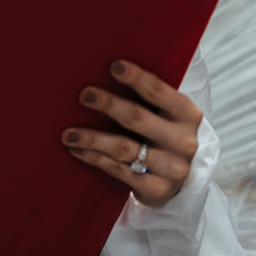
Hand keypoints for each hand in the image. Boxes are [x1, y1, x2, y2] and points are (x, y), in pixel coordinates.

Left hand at [62, 60, 202, 207]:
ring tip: (68, 133)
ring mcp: (171, 168)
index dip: (136, 78)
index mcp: (187, 114)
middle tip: (84, 95)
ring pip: (124, 149)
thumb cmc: (166, 135)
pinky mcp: (156, 189)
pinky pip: (118, 171)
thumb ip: (151, 96)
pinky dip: (95, 158)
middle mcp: (183, 141)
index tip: (113, 66)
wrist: (183, 181)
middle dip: (109, 105)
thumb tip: (110, 68)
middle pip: (138, 119)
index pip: (159, 92)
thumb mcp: (169, 114)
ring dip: (93, 139)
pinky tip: (77, 150)